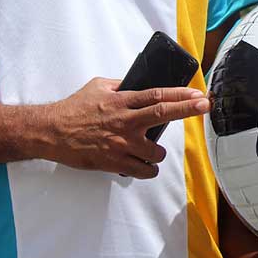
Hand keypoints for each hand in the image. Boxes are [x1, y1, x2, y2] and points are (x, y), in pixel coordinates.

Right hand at [40, 77, 209, 177]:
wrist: (51, 132)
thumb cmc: (74, 108)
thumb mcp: (98, 87)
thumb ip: (121, 86)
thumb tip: (137, 86)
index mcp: (121, 101)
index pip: (157, 95)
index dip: (181, 93)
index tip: (198, 93)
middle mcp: (125, 122)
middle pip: (163, 113)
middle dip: (188, 109)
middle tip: (206, 106)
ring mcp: (121, 144)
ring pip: (156, 151)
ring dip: (159, 152)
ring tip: (152, 150)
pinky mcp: (114, 162)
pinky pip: (142, 171)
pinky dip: (148, 169)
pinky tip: (145, 165)